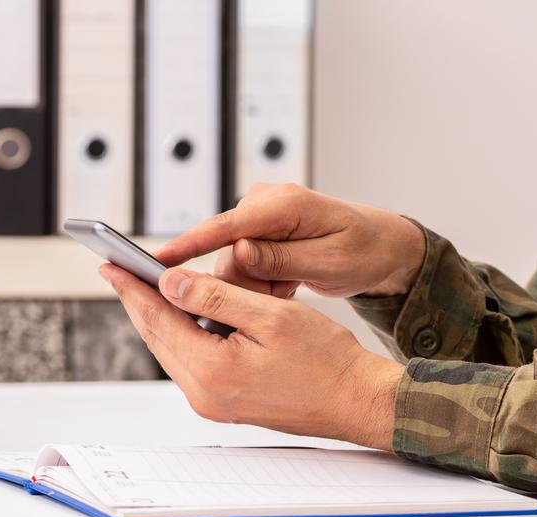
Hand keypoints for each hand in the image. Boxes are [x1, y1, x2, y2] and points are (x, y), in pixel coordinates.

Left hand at [99, 262, 401, 449]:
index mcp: (212, 372)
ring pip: (171, 350)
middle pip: (157, 337)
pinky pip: (189, 362)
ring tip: (143, 285)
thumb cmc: (326, 360)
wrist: (356, 400)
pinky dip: (180, 334)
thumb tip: (169, 282)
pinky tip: (181, 315)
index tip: (109, 264)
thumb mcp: (270, 316)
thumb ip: (215, 298)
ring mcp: (212, 403)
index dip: (132, 288)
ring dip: (158, 317)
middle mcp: (204, 394)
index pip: (158, 320)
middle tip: (116, 270)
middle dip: (137, 300)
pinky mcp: (224, 403)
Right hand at [155, 183, 425, 298]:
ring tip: (291, 287)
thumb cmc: (362, 250)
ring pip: (232, 266)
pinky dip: (262, 284)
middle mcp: (263, 205)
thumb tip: (239, 252)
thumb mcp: (329, 261)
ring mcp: (259, 218)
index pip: (224, 226)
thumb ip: (282, 257)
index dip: (188, 245)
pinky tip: (286, 284)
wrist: (380, 246)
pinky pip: (243, 266)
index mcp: (282, 204)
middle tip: (283, 292)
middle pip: (225, 254)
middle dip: (246, 284)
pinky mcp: (258, 234)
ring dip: (257, 287)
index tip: (157, 262)